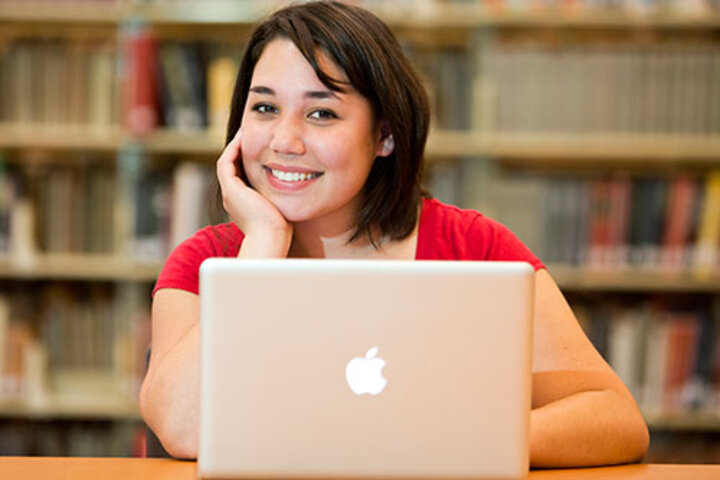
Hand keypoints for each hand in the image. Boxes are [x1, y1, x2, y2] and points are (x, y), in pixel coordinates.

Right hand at [216, 129, 291, 256]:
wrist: (270, 240)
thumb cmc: (281, 230)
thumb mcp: (282, 208)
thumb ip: (285, 198)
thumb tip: (301, 187)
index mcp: (243, 203)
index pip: (243, 175)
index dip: (251, 160)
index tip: (263, 146)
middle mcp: (233, 198)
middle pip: (234, 167)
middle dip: (243, 150)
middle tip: (254, 133)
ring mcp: (230, 193)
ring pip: (227, 162)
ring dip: (236, 145)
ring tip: (246, 130)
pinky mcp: (231, 189)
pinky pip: (226, 162)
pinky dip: (234, 148)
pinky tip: (244, 136)